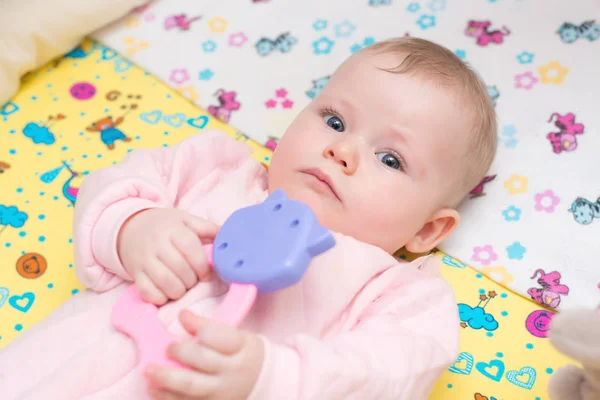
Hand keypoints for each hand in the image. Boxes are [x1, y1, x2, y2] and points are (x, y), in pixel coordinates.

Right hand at [118, 208, 218, 304]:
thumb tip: (230, 239)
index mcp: (172, 229)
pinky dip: (160, 298)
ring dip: (179, 290)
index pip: (190, 248)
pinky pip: (147, 292)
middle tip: (194, 280)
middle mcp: (156, 244)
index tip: (206, 273)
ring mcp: (143, 260)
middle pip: (180, 268)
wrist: (130, 227)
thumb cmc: (165, 226)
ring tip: (183, 287)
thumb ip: (208, 228)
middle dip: (192, 279)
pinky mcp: (134, 274)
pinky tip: (167, 293)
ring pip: (165, 282)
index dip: (202, 265)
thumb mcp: (186, 220)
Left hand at [145, 310, 263, 399]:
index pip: (218, 336)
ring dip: (166, 378)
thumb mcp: (236, 334)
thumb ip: (209, 326)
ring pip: (191, 386)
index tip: (183, 316)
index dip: (198, 326)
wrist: (261, 381)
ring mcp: (221, 391)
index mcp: (241, 347)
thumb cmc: (243, 352)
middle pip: (203, 360)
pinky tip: (153, 389)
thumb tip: (182, 315)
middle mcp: (232, 370)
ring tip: (148, 371)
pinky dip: (166, 397)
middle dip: (181, 352)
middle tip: (168, 348)